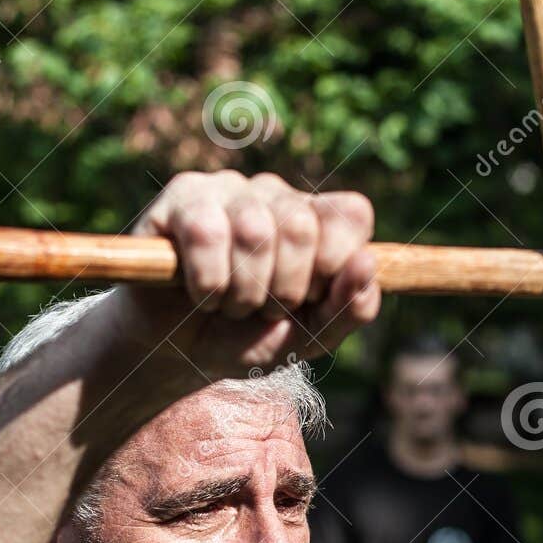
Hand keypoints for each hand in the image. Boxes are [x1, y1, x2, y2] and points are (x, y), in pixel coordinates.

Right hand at [113, 170, 380, 375]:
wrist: (174, 354)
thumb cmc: (242, 338)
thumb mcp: (306, 338)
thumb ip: (350, 309)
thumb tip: (368, 263)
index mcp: (314, 219)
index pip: (351, 213)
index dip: (335, 262)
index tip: (310, 298)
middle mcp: (275, 194)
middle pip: (301, 226)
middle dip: (284, 290)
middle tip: (261, 309)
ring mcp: (228, 189)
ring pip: (254, 230)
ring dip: (242, 292)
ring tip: (228, 305)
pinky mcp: (182, 196)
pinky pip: (207, 233)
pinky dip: (208, 283)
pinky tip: (199, 293)